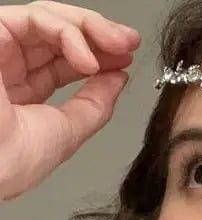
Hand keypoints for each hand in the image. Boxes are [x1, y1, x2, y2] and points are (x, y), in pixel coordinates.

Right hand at [0, 1, 140, 199]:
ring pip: (49, 19)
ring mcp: (0, 48)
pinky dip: (70, 34)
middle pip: (58, 35)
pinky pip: (37, 18)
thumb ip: (94, 105)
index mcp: (19, 93)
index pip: (62, 63)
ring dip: (91, 30)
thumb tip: (117, 80)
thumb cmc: (10, 161)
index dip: (97, 57)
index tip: (125, 61)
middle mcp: (7, 67)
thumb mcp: (67, 132)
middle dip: (100, 36)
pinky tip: (89, 61)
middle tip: (129, 44)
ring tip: (119, 48)